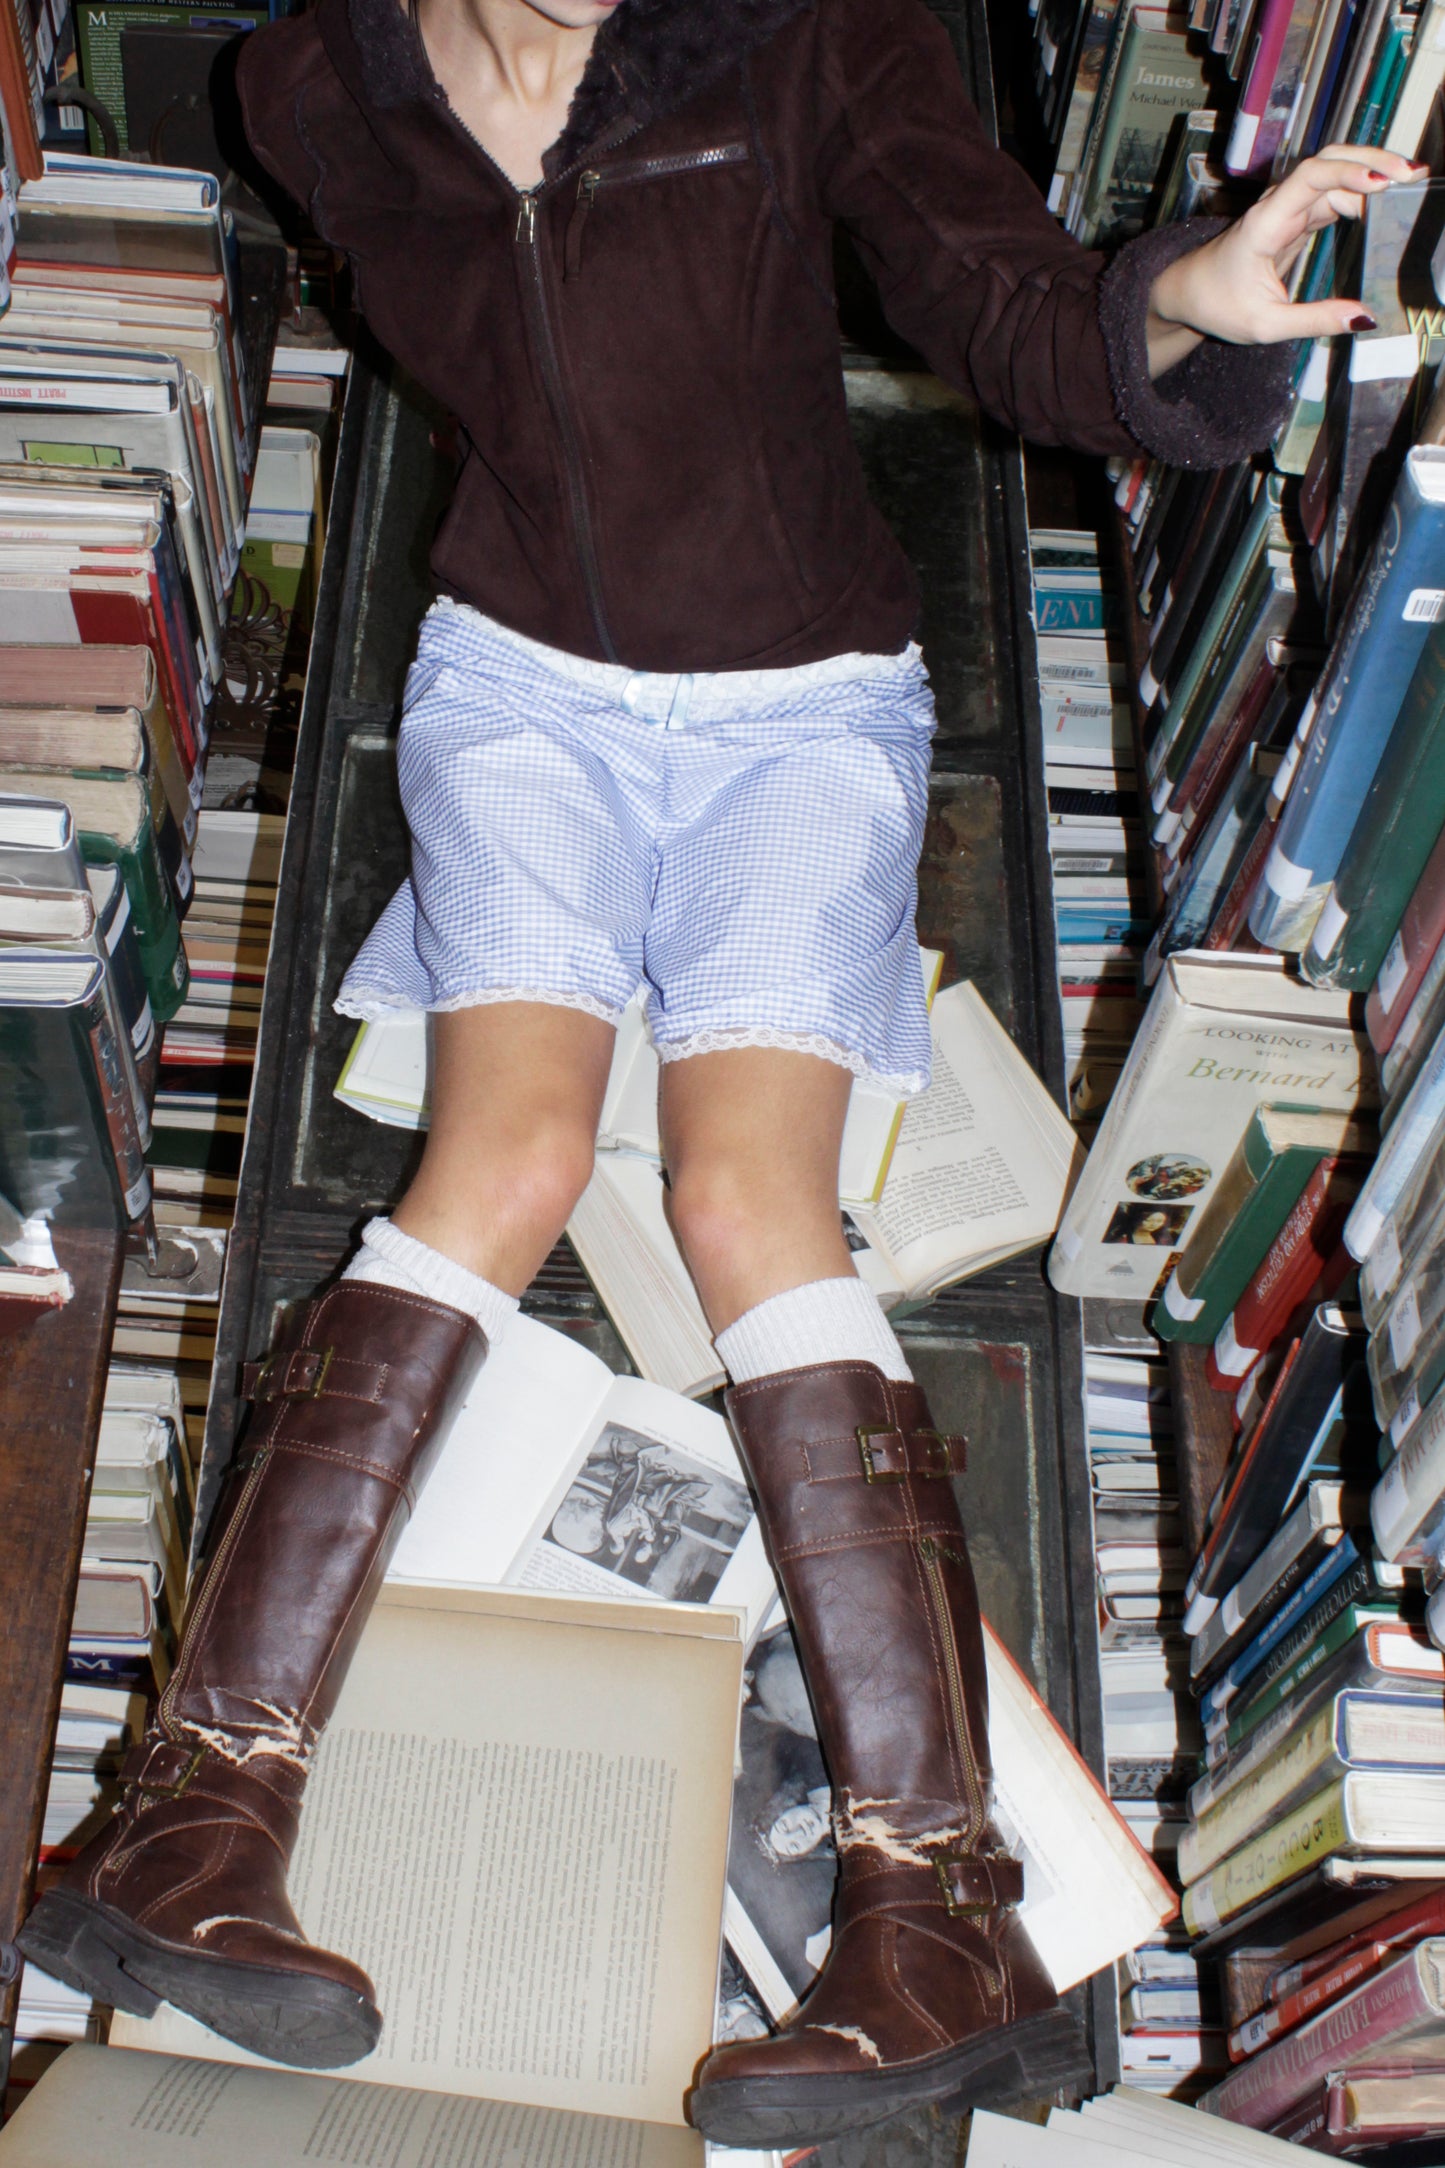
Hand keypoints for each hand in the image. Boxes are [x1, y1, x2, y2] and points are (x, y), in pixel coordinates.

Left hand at [1144, 145, 1427, 377]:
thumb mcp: (1265, 325)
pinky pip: (1334, 194)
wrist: (1190, 292)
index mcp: (1266, 223)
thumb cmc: (1218, 305)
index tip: (1383, 183)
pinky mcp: (1297, 217)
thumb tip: (1364, 319)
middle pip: (1330, 163)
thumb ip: (1314, 320)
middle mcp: (1279, 205)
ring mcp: (1288, 208)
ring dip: (1372, 174)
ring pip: (1335, 175)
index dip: (1348, 173)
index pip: (1310, 179)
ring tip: (1412, 182)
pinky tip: (1388, 202)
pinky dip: (1363, 193)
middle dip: (1373, 161)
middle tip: (1414, 173)